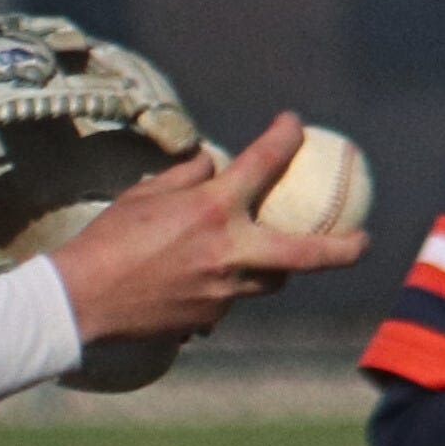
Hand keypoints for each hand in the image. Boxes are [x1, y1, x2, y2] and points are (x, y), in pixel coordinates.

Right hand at [50, 114, 369, 348]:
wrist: (80, 302)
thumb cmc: (106, 240)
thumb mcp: (144, 194)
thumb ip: (187, 177)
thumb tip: (213, 163)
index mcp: (212, 209)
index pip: (263, 163)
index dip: (284, 138)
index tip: (294, 125)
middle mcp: (228, 251)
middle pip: (306, 254)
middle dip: (343, 249)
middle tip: (364, 242)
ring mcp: (223, 292)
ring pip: (267, 281)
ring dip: (272, 268)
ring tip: (264, 259)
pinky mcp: (209, 319)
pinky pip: (228, 300)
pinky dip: (222, 288)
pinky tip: (197, 284)